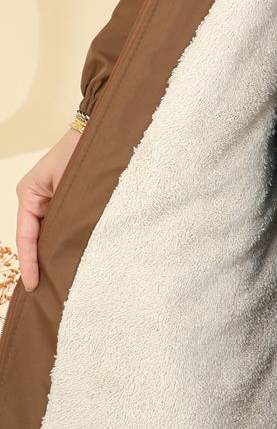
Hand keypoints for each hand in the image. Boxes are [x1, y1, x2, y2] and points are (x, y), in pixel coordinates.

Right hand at [15, 128, 81, 291]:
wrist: (98, 135)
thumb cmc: (79, 153)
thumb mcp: (65, 186)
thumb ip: (62, 213)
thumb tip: (63, 243)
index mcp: (28, 195)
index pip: (25, 237)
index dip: (29, 263)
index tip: (32, 284)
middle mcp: (35, 201)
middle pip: (33, 240)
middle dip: (38, 264)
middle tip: (43, 292)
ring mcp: (48, 203)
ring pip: (46, 236)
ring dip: (51, 255)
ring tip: (55, 283)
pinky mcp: (63, 203)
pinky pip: (58, 228)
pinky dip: (61, 243)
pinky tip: (68, 260)